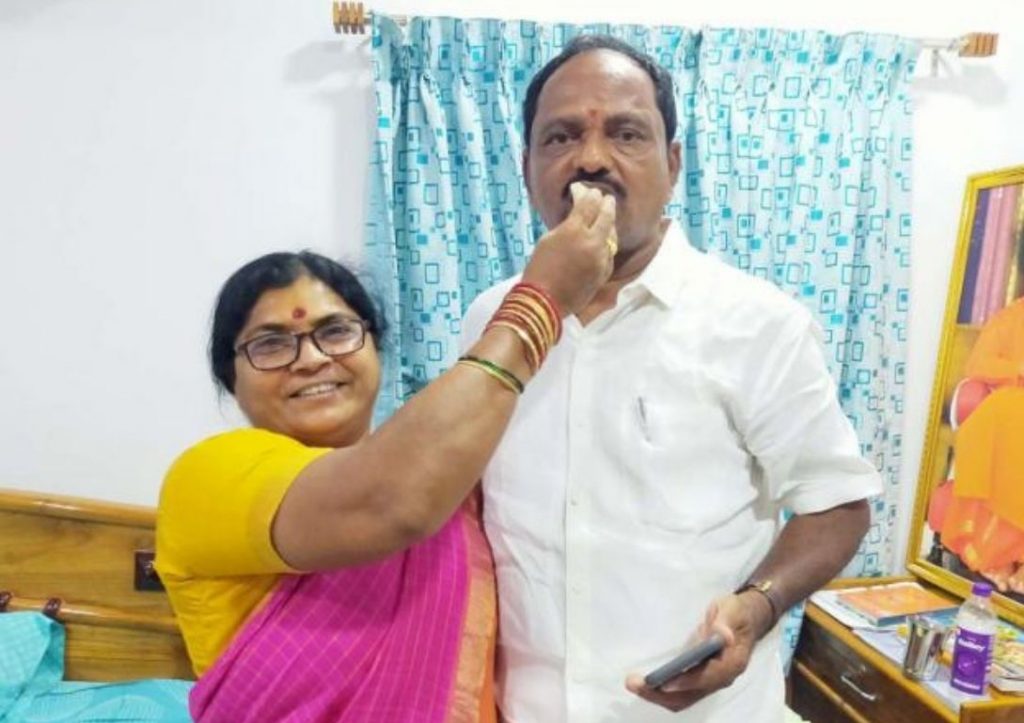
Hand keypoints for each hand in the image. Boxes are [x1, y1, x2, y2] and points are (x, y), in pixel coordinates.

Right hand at [521, 182, 615, 315]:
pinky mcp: (604, 272)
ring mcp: (601, 259)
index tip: (581, 190)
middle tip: (603, 197)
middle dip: (604, 203)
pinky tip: (602, 240)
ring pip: (612, 234)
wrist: (544, 301)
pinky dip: (606, 243)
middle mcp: (593, 243)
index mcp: (575, 231)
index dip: (585, 193)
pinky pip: (609, 252)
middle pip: (606, 215)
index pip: (588, 203)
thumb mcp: (548, 240)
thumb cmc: (538, 269)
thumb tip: (578, 215)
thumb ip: (567, 225)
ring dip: (608, 222)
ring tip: (605, 215)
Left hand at [624, 592, 771, 711]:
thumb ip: (725, 622)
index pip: (707, 678)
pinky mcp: (701, 679)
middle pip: (691, 695)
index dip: (686, 682)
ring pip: (684, 698)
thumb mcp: (732, 610)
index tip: (663, 683)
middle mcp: (722, 677)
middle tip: (634, 683)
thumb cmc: (737, 613)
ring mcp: (711, 681)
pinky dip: (663, 692)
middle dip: (661, 694)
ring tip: (634, 684)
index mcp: (732, 662)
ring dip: (658, 695)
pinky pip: (682, 692)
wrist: (746, 619)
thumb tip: (723, 635)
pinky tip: (646, 683)